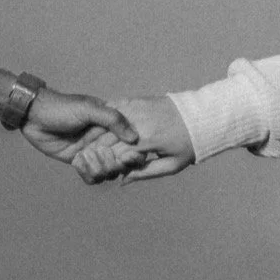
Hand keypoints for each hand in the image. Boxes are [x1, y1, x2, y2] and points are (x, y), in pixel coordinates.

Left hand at [17, 87, 138, 166]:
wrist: (34, 117)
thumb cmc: (62, 107)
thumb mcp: (88, 109)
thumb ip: (112, 119)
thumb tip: (134, 137)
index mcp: (111, 124)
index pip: (132, 142)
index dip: (135, 153)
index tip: (128, 156)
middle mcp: (105, 140)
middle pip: (122, 162)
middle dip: (113, 164)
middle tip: (100, 154)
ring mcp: (92, 152)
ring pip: (107, 173)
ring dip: (98, 169)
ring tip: (84, 156)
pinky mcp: (79, 162)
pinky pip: (91, 177)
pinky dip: (86, 173)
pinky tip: (76, 162)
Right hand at [70, 95, 193, 184]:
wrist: (202, 116)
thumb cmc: (189, 146)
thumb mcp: (170, 165)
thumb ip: (145, 173)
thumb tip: (123, 181)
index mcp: (147, 140)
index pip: (116, 152)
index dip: (100, 160)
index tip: (87, 167)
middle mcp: (140, 122)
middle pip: (109, 135)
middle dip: (92, 145)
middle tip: (76, 153)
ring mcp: (140, 107)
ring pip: (110, 119)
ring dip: (95, 128)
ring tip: (81, 137)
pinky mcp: (141, 98)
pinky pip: (118, 105)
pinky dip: (106, 113)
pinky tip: (96, 120)